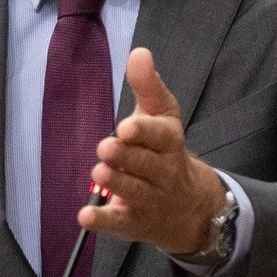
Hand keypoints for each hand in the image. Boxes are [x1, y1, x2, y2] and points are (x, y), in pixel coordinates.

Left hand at [78, 47, 226, 252]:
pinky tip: (86, 216)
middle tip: (106, 148)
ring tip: (99, 172)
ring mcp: (151, 200)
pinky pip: (119, 223)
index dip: (144, 132)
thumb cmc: (164, 150)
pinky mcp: (134, 222)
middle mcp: (164, 172)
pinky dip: (103, 221)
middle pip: (146, 165)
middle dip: (127, 156)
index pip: (161, 136)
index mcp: (170, 142)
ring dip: (117, 182)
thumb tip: (139, 52)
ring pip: (135, 192)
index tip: (126, 127)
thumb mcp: (162, 115)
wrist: (190, 206)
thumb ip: (148, 85)